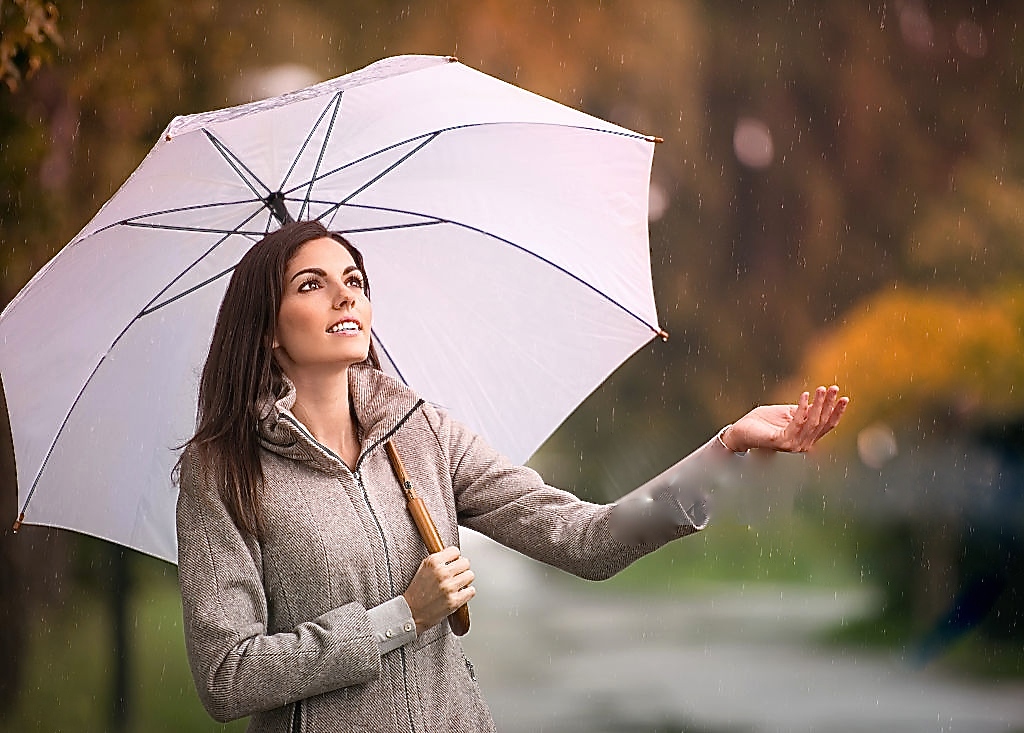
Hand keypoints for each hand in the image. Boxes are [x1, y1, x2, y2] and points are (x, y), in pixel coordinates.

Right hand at [402, 546, 475, 633]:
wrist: (411, 612)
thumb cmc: (417, 592)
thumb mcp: (423, 568)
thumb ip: (439, 560)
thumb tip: (455, 556)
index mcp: (433, 562)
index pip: (455, 551)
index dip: (455, 557)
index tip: (453, 562)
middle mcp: (441, 573)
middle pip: (465, 562)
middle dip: (462, 569)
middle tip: (457, 574)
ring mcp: (448, 587)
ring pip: (470, 576)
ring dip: (465, 580)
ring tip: (458, 584)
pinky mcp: (454, 601)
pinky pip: (471, 591)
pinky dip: (467, 593)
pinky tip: (459, 593)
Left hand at [721, 385, 848, 453]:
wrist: (741, 430)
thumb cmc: (763, 422)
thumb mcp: (788, 413)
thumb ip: (804, 411)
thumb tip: (820, 402)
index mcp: (806, 438)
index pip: (826, 425)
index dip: (836, 411)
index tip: (844, 396)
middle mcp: (802, 444)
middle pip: (821, 422)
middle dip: (829, 404)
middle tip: (833, 388)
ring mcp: (792, 445)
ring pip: (811, 422)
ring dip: (818, 404)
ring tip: (821, 389)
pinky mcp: (781, 441)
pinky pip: (796, 422)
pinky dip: (801, 408)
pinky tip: (805, 395)